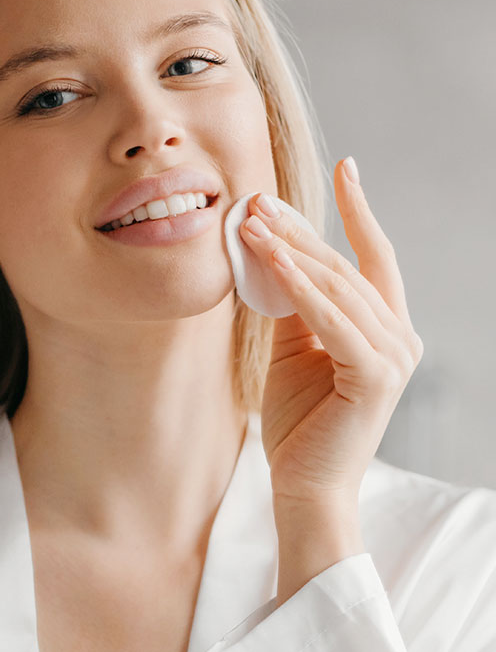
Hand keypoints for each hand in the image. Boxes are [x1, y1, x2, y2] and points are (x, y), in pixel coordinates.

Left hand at [239, 157, 422, 597]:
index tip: (347, 167)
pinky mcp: (374, 376)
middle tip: (258, 200)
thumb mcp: (291, 347)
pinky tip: (268, 258)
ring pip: (337, 285)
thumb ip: (290, 301)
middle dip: (301, 229)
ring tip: (252, 221)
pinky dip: (297, 285)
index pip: (373, 257)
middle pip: (346, 265)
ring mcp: (392, 356)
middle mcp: (399, 337)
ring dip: (292, 249)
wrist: (303, 484)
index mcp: (383, 328)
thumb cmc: (299, 418)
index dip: (359, 211)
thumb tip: (269, 248)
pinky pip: (330, 317)